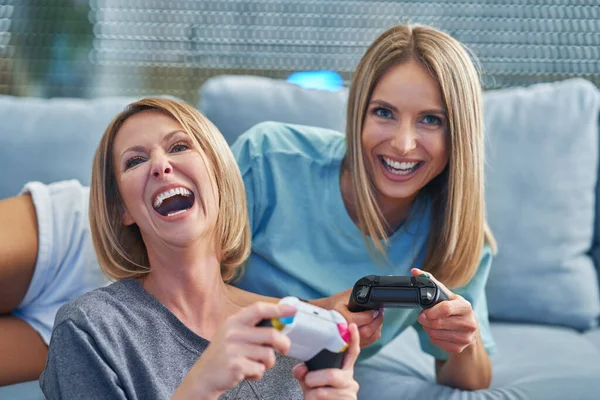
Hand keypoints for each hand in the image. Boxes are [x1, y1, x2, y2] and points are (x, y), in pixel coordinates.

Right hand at [174, 302, 296, 398]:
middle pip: (271, 334)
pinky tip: (247, 372)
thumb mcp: (234, 334)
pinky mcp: (236, 365)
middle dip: (284, 343)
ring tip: (256, 364)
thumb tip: (280, 323)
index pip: (259, 309)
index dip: (278, 308)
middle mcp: (233, 332)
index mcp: (234, 321)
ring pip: (268, 355)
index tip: (292, 310)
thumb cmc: (225, 354)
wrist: (204, 376)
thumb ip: (253, 328)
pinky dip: (258, 373)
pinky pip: (260, 369)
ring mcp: (233, 349)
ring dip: (267, 363)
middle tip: (285, 349)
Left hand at [293, 323, 359, 399]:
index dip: (353, 339)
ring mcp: (349, 394)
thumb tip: (301, 369)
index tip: (351, 326)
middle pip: (332, 374)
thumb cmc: (319, 398)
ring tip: (310, 396)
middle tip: (308, 381)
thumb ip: (305, 373)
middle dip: (313, 379)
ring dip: (310, 394)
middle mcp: (350, 381)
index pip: (351, 352)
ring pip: (323, 391)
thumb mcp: (311, 383)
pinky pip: (322, 399)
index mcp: (343, 370)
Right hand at [311, 289, 382, 347]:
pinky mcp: (352, 345)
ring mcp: (349, 341)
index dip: (374, 314)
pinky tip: (373, 326)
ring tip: (378, 318)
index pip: (364, 319)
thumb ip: (358, 294)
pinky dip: (374, 333)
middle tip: (380, 312)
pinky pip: (369, 342)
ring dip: (377, 327)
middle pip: (368, 330)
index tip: (378, 309)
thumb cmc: (334, 305)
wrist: (323, 315)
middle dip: (378, 321)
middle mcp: (346, 332)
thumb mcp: (345, 296)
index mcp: (344, 319)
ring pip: (370, 337)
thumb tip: (372, 292)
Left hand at [411, 268, 478, 353]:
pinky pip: (438, 343)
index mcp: (465, 306)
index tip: (423, 312)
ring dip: (428, 329)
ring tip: (431, 323)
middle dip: (425, 320)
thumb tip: (414, 271)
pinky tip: (438, 332)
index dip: (430, 311)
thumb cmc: (454, 309)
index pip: (445, 309)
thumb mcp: (447, 295)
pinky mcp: (460, 348)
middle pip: (438, 323)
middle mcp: (469, 322)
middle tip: (423, 317)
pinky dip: (433, 338)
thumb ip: (431, 282)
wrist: (469, 329)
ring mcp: (466, 337)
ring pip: (435, 334)